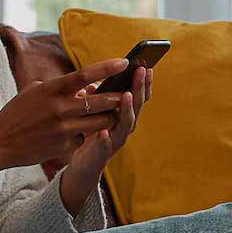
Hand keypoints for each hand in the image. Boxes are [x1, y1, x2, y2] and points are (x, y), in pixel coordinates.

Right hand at [0, 58, 128, 170]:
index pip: (85, 74)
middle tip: (128, 92)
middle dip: (117, 97)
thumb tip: (83, 88)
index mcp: (52, 89)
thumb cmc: (16, 114)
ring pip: (99, 121)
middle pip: (100, 100)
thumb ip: (58, 87)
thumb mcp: (34, 92)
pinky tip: (81, 133)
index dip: (107, 67)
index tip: (124, 61)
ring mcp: (63, 129)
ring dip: (110, 117)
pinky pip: (84, 138)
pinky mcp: (64, 147)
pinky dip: (86, 134)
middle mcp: (60, 108)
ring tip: (116, 112)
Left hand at [60, 66, 152, 214]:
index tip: (147, 65)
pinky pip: (104, 146)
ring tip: (127, 95)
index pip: (138, 96)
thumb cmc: (91, 134)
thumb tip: (92, 84)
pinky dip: (104, 139)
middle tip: (142, 71)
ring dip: (128, 109)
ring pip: (126, 124)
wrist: (84, 166)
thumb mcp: (95, 112)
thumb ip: (97, 99)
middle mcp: (124, 127)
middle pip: (136, 106)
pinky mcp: (102, 154)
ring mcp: (115, 140)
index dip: (143, 82)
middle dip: (140, 88)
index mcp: (124, 114)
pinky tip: (102, 132)